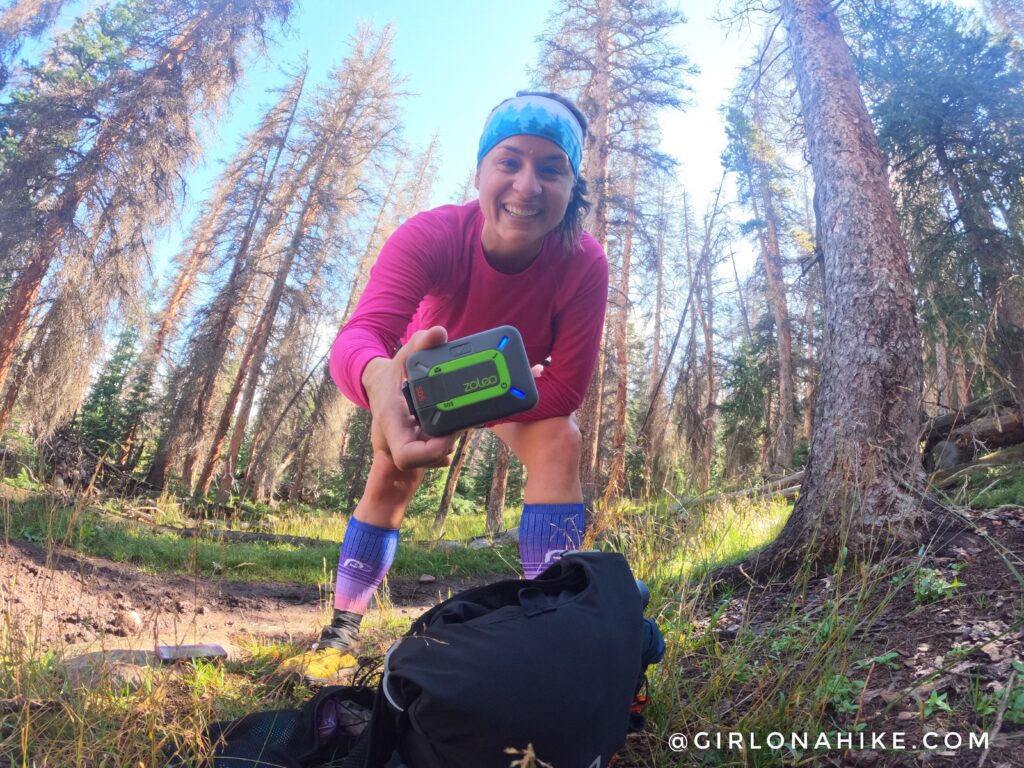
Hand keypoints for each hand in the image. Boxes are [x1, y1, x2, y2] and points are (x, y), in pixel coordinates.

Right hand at [362, 326, 458, 470]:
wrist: (376, 383)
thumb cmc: (391, 371)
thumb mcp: (404, 353)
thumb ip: (421, 342)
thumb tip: (439, 333)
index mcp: (389, 420)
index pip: (406, 455)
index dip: (430, 453)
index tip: (448, 436)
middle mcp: (392, 438)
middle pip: (420, 461)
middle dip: (442, 447)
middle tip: (458, 426)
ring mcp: (400, 443)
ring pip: (425, 460)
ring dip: (444, 446)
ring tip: (456, 424)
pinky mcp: (410, 443)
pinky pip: (426, 454)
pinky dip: (440, 445)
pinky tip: (451, 430)